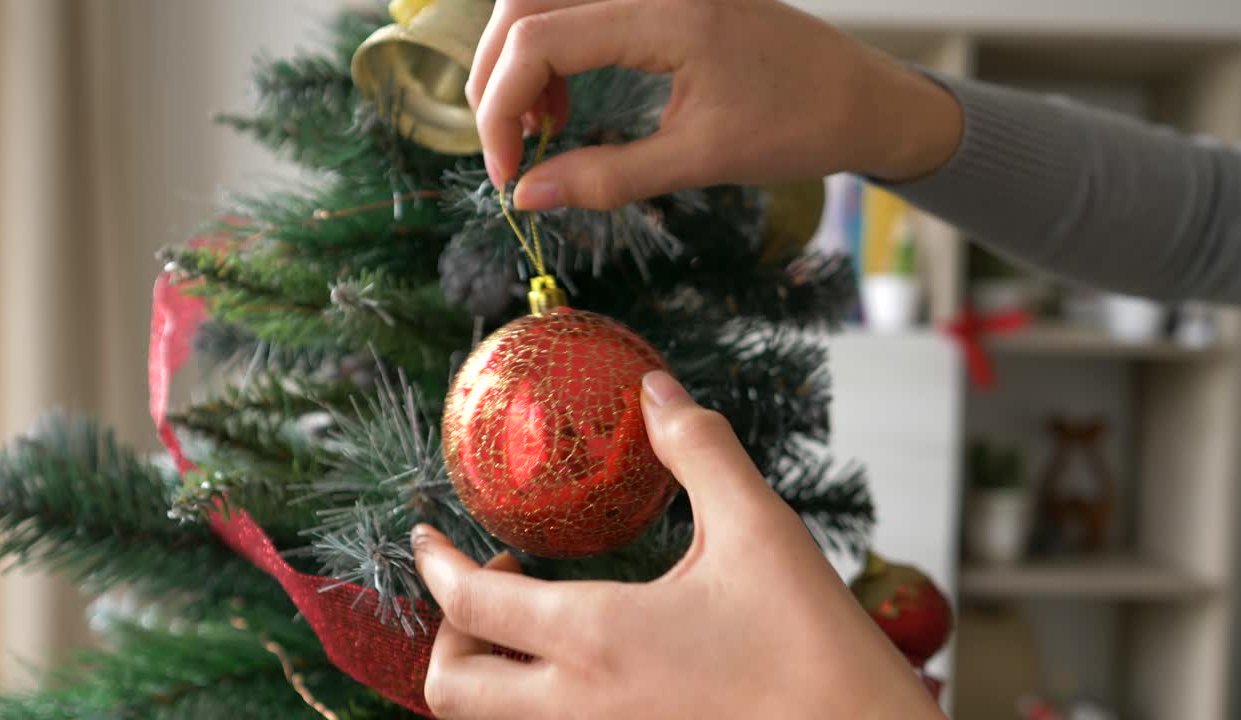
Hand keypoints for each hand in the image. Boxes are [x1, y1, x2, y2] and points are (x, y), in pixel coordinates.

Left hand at [412, 371, 946, 719]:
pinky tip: (583, 666)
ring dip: (486, 673)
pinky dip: (531, 703)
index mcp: (597, 637)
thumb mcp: (759, 528)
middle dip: (447, 632)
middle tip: (492, 581)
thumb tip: (655, 389)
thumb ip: (698, 448)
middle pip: (451, 689)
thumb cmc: (814, 646)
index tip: (426, 536)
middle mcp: (578, 706)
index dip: (436, 563)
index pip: (473, 602)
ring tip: (531, 623)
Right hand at [466, 0, 963, 210]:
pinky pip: (583, 9)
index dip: (501, 108)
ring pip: (549, 1)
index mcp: (667, 12)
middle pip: (526, 4)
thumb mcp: (701, 160)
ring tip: (537, 130)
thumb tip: (528, 196)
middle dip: (496, 77)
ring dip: (522, 62)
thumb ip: (607, 177)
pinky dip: (556, 53)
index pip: (538, 39)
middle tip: (505, 148)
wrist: (866, 99)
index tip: (506, 173)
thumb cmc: (800, 126)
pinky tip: (564, 104)